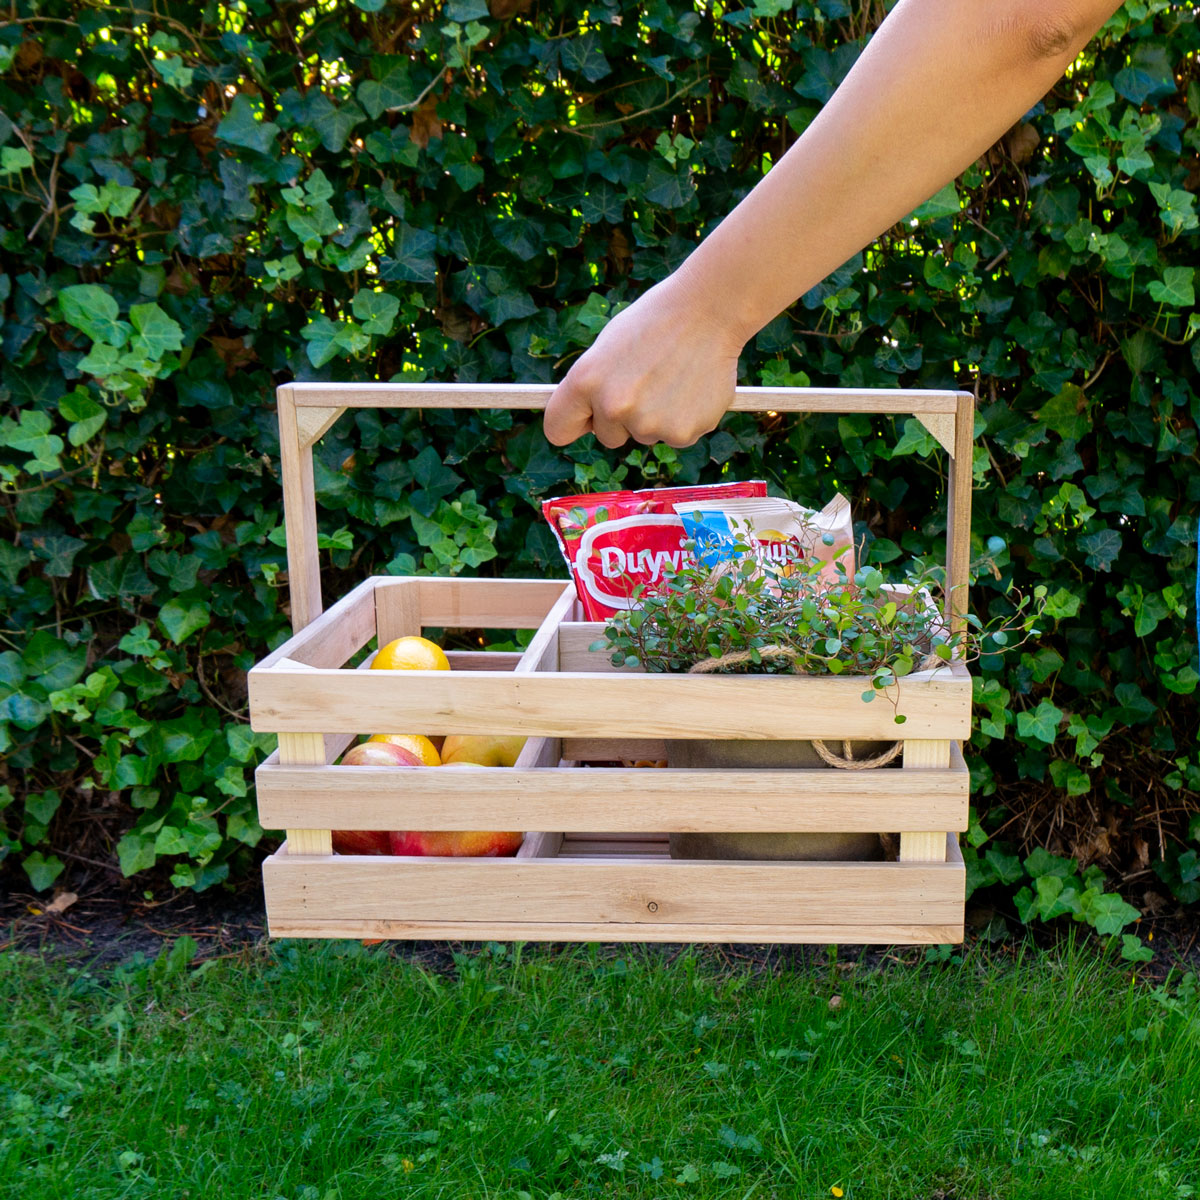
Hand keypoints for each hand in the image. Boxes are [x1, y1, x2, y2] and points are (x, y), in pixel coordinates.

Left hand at [542, 272, 745, 448]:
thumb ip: (592, 387)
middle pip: (608, 437)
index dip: (573, 425)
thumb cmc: (655, 323)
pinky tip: (692, 388)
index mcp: (585, 381)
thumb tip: (588, 421)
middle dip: (624, 418)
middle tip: (647, 381)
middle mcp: (612, 407)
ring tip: (673, 378)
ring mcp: (647, 424)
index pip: (557, 428)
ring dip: (656, 416)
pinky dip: (684, 419)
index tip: (585, 421)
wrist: (709, 310)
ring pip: (644, 436)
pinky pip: (675, 437)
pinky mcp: (681, 433)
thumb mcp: (607, 347)